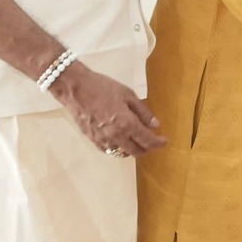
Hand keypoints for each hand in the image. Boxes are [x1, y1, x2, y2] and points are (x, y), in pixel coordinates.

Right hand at [49, 62, 167, 157]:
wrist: (76, 89)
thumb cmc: (103, 88)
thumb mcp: (128, 95)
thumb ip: (143, 112)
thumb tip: (155, 125)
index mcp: (127, 124)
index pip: (147, 141)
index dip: (158, 143)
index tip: (164, 140)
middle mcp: (116, 136)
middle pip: (137, 151)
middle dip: (147, 148)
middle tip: (151, 140)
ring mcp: (103, 140)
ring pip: (123, 153)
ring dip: (133, 149)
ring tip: (137, 139)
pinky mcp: (93, 140)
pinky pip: (110, 151)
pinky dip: (118, 148)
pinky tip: (121, 140)